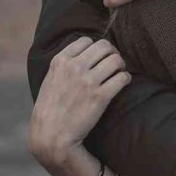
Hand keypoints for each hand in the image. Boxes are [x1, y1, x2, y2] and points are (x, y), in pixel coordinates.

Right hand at [28, 36, 129, 164]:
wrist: (51, 135)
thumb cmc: (51, 108)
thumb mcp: (50, 78)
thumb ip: (65, 64)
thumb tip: (84, 51)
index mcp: (60, 61)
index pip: (86, 40)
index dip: (95, 48)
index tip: (99, 57)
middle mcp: (74, 67)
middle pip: (104, 46)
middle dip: (112, 53)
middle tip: (113, 63)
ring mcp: (88, 81)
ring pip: (116, 59)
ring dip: (121, 65)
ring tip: (119, 72)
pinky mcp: (101, 96)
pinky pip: (123, 77)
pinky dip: (125, 78)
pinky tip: (122, 83)